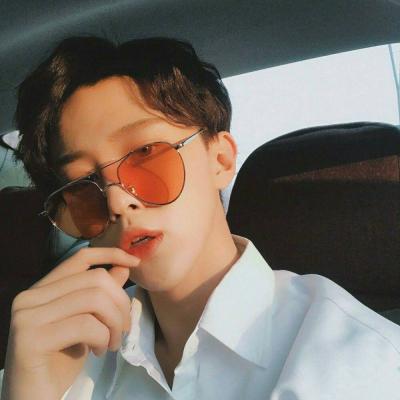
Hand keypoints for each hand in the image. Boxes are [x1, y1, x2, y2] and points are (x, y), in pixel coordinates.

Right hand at [0, 247, 139, 399]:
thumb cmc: (61, 360)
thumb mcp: (87, 322)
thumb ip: (101, 294)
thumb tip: (123, 267)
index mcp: (42, 289)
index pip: (80, 257)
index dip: (110, 254)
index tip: (135, 263)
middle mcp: (29, 297)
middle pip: (95, 279)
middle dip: (121, 303)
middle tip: (124, 329)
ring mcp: (26, 316)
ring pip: (94, 299)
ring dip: (114, 323)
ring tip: (112, 344)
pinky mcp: (30, 339)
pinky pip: (85, 325)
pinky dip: (102, 338)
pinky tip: (98, 352)